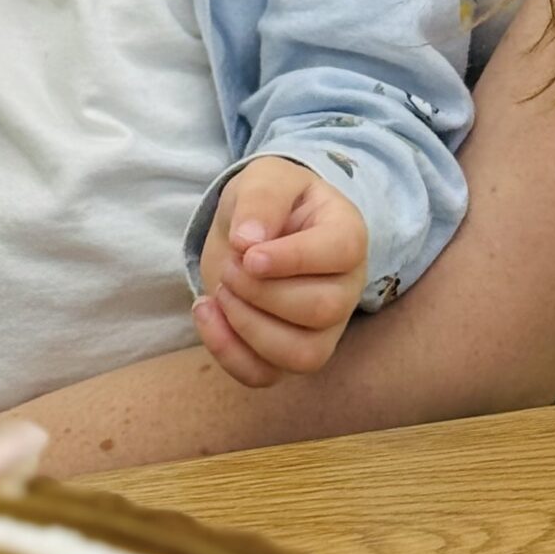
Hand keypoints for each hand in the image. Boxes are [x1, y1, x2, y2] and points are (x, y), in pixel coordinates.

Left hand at [193, 157, 368, 387]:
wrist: (253, 231)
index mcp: (347, 235)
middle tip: (230, 266)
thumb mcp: (265, 178)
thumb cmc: (269, 202)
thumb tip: (247, 241)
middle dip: (261, 292)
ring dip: (247, 326)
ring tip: (220, 291)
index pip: (340, 253)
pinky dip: (228, 352)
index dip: (292, 259)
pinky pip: (266, 375)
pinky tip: (207, 312)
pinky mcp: (289, 354)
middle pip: (322, 309)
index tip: (247, 253)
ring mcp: (324, 329)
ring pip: (302, 355)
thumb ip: (261, 198)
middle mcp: (346, 288)